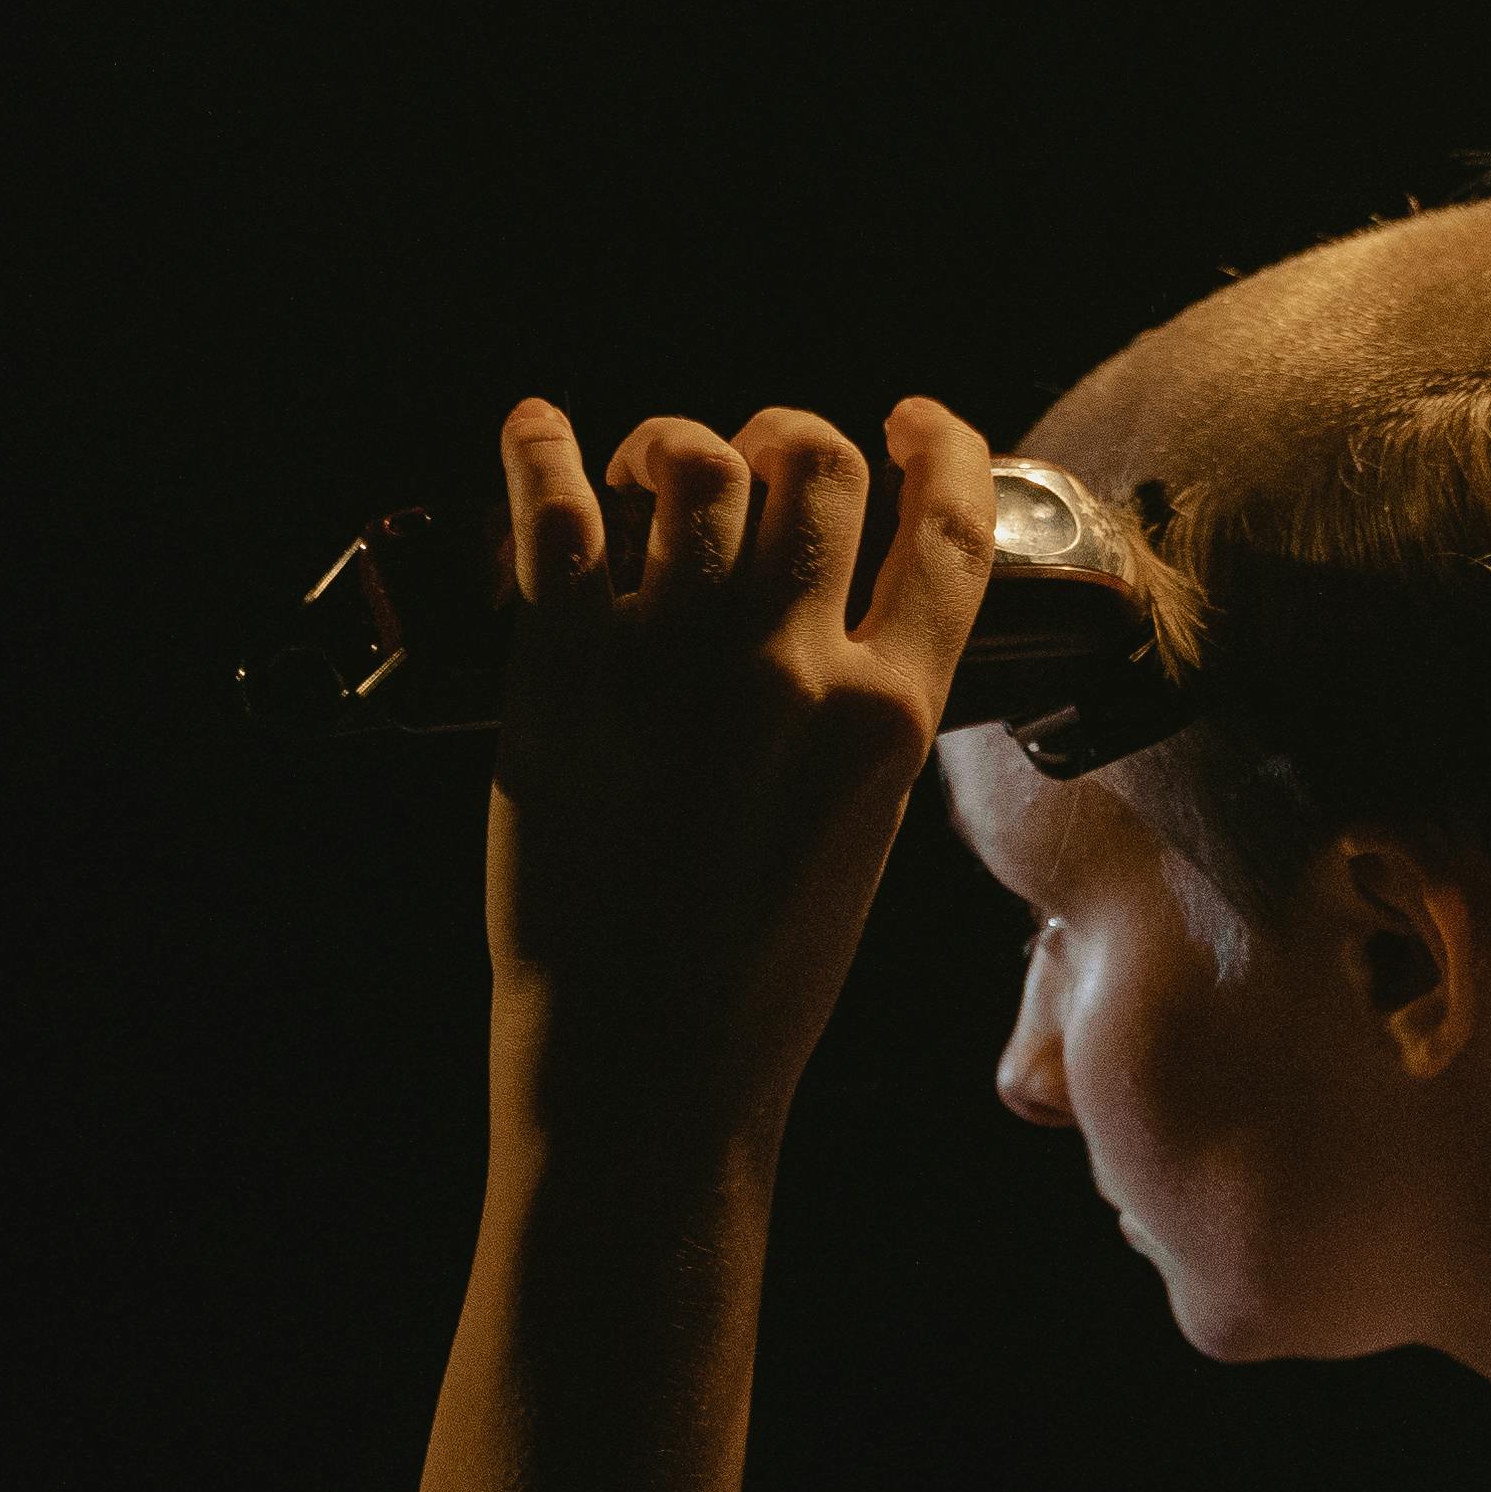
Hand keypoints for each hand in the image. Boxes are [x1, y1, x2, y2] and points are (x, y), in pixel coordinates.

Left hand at [481, 395, 996, 1140]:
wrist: (645, 1068)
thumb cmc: (757, 980)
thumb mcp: (864, 839)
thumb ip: (865, 723)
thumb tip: (844, 632)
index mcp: (889, 719)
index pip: (951, 530)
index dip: (942, 448)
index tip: (912, 423)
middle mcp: (792, 670)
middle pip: (816, 464)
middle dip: (791, 437)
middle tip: (755, 460)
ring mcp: (675, 663)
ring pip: (699, 464)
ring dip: (675, 444)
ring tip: (647, 468)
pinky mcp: (564, 674)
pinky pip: (557, 516)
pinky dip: (543, 452)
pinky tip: (539, 432)